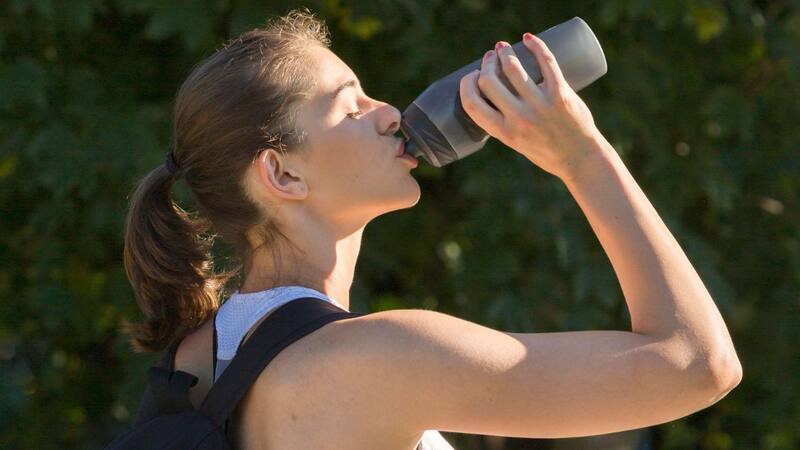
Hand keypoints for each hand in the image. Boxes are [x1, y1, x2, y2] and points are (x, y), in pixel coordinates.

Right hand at [459, 33, 606, 179]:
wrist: (580, 157)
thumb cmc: (547, 152)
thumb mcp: (516, 143)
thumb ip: (504, 122)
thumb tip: (493, 94)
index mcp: (505, 133)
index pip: (472, 103)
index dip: (467, 84)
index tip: (471, 76)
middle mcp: (520, 118)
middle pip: (489, 81)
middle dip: (486, 64)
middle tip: (490, 58)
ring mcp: (541, 104)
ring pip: (513, 68)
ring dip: (505, 53)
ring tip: (503, 48)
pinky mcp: (560, 93)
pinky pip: (546, 62)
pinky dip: (536, 46)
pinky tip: (529, 39)